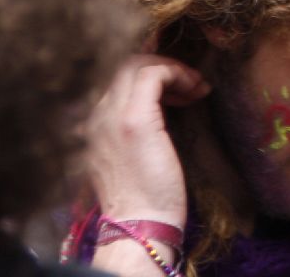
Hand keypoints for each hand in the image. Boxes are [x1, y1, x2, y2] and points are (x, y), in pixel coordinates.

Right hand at [84, 53, 211, 224]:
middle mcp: (96, 116)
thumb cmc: (145, 198)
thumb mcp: (131, 158)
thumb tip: (162, 108)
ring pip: (136, 64)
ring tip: (196, 87)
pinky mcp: (134, 119)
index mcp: (93, 126)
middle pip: (124, 66)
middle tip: (190, 83)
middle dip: (160, 66)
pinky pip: (153, 74)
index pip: (116, 80)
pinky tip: (195, 90)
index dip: (149, 76)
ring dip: (171, 68)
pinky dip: (177, 73)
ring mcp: (111, 116)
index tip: (177, 91)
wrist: (139, 225)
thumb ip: (134, 131)